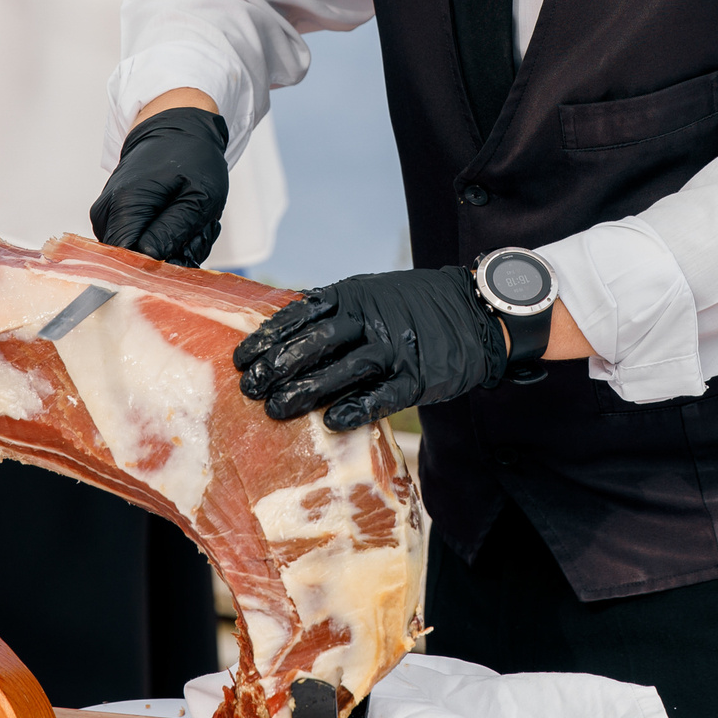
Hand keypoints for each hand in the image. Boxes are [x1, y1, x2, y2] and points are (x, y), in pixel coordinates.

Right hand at [89, 106, 230, 266]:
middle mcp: (105, 213)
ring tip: (194, 219)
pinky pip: (139, 244)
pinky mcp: (112, 219)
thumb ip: (173, 231)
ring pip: (140, 256)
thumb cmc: (192, 157)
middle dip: (174, 254)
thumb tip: (149, 259)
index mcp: (125, 203)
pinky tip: (182, 218)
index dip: (161, 265)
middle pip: (136, 262)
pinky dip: (168, 238)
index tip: (189, 245)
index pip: (130, 260)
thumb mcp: (200, 196)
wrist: (175, 129)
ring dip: (175, 245)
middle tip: (200, 228)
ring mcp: (105, 216)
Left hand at [234, 267, 501, 430]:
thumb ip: (333, 312)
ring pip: (345, 368)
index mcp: (354, 296)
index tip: (242, 357)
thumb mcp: (370, 295)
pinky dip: (358, 407)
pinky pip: (384, 394)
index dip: (270, 337)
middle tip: (249, 387)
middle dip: (280, 364)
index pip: (302, 314)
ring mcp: (396, 347)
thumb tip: (281, 330)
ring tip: (276, 409)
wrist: (474, 313)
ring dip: (308, 389)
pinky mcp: (418, 377)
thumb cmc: (412, 309)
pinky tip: (332, 421)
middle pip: (318, 341)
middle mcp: (372, 319)